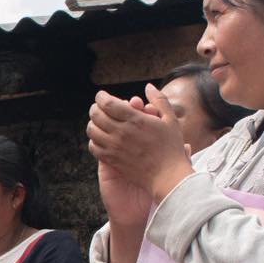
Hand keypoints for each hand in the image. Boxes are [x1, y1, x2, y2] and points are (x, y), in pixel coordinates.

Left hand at [87, 86, 194, 202]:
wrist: (167, 176)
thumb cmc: (171, 148)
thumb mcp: (170, 120)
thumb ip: (159, 101)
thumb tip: (148, 87)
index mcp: (135, 120)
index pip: (108, 103)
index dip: (101, 97)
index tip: (101, 96)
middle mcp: (121, 133)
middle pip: (96, 115)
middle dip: (95, 108)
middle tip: (99, 107)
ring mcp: (115, 147)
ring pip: (92, 131)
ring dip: (93, 123)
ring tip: (98, 122)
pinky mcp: (112, 160)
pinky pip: (94, 147)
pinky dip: (94, 140)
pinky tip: (101, 138)